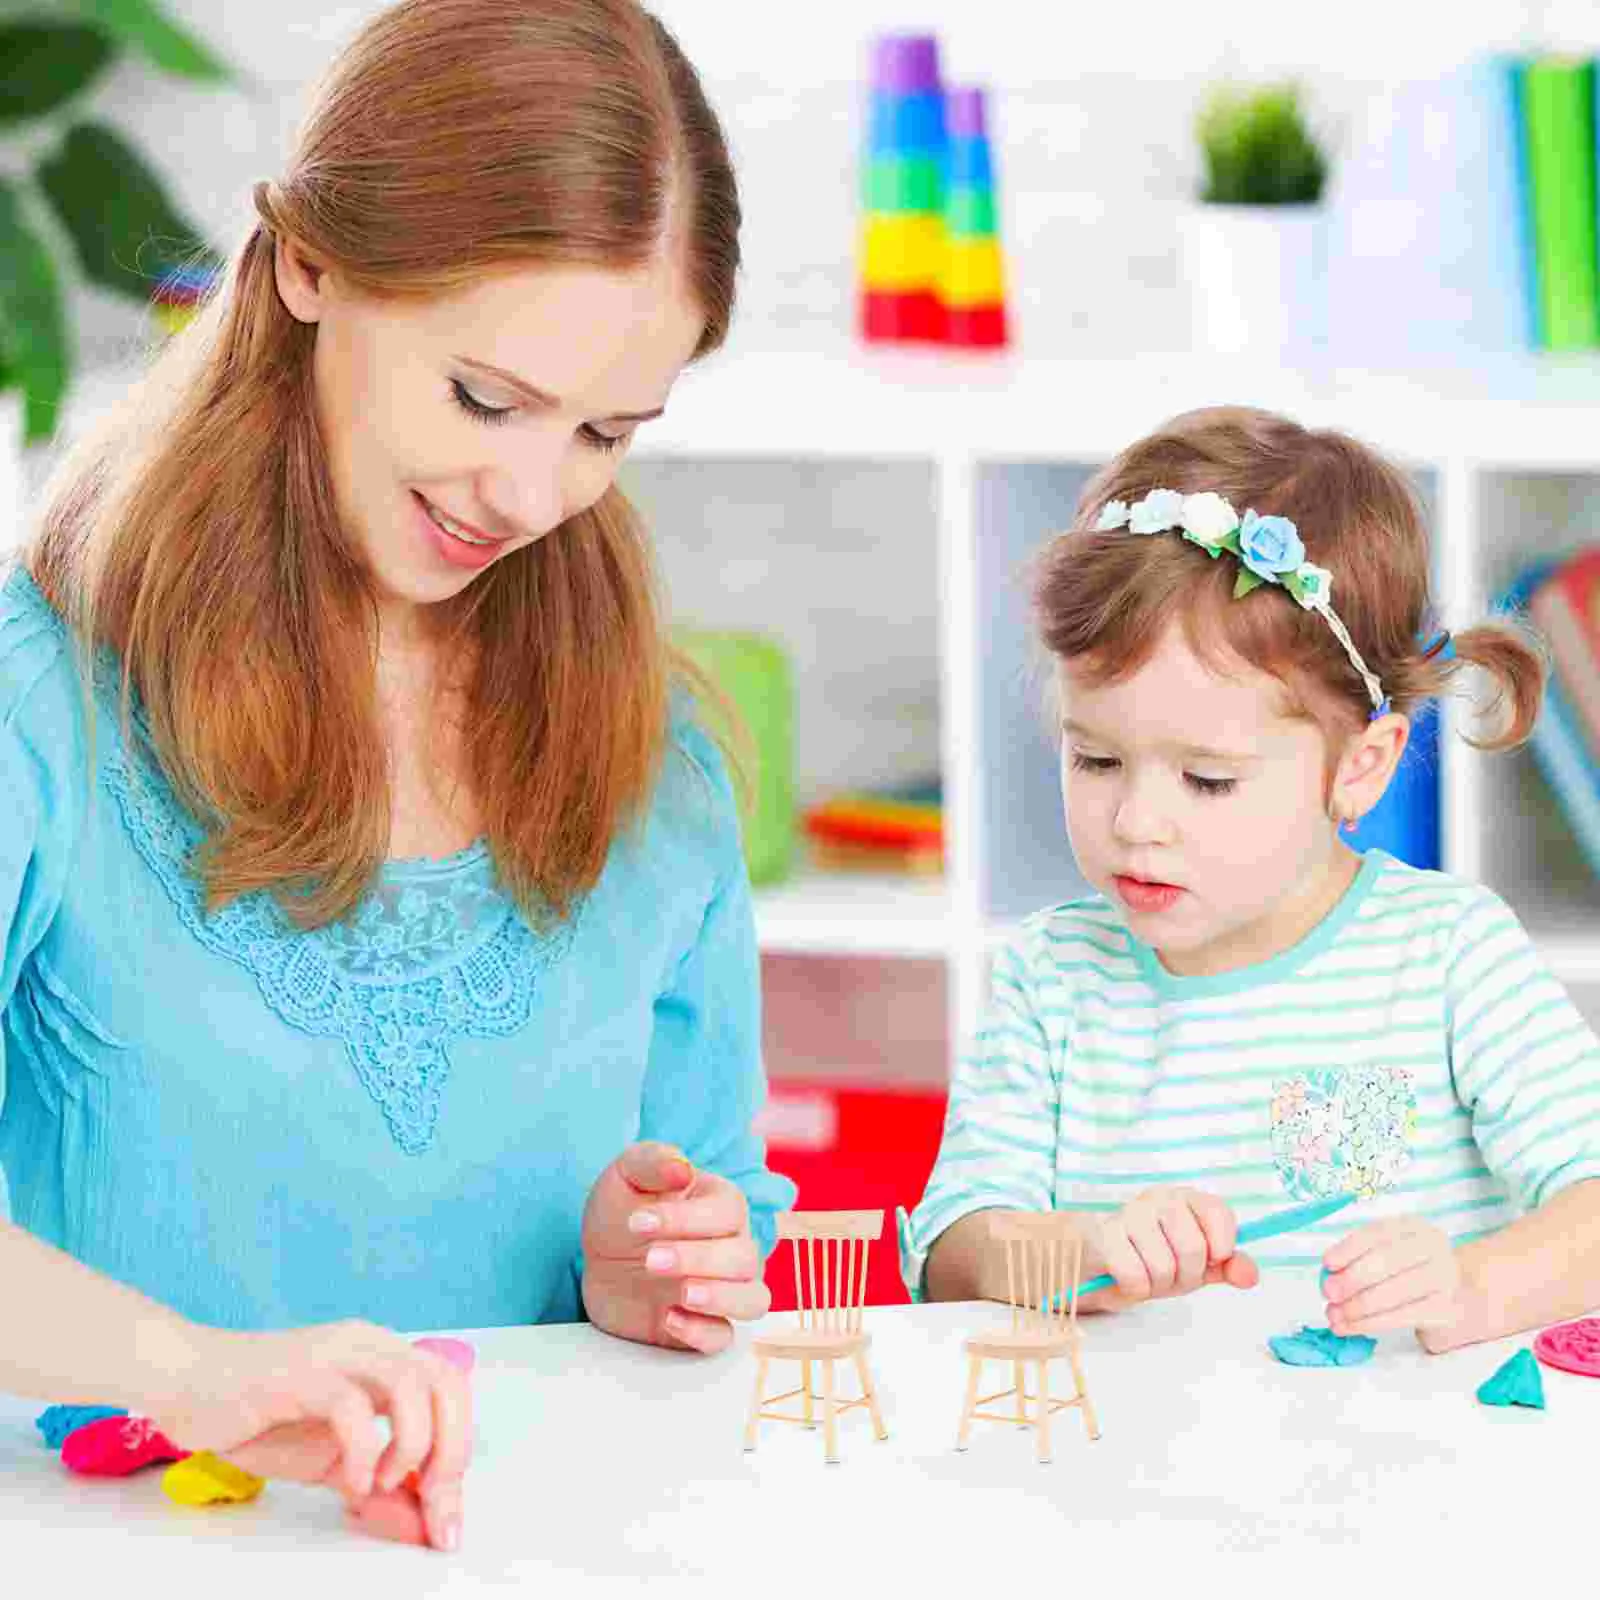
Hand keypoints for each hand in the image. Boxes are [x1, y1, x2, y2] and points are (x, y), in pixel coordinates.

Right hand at [145, 1319, 470, 1551]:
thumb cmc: (256, 1418)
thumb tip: (422, 1525)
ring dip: (415, 1444)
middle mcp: (371, 1346)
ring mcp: (338, 1355)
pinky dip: (365, 1448)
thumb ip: (377, 1486)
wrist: (183, 1385)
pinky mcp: (300, 1373)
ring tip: (384, 1484)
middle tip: (431, 1504)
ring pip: (414, 1382)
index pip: (451, 1395)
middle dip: (453, 1450)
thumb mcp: (328, 1462)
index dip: (459, 1456)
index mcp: (385, 1358)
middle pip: (448, 1383)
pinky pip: (353, 1404)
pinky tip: (352, 1481)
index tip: (446, 1520)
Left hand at [581, 1140, 769, 1353]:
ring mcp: (723, 1289)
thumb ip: (653, 1161)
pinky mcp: (704, 1325)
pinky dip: (703, 1332)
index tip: (637, 1222)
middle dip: (698, 1259)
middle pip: (744, 1258)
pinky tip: (669, 1318)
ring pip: (753, 1300)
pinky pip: (723, 1337)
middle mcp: (734, 1246)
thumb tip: (683, 1167)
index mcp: (722, 1204)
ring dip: (721, 1297)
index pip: (728, 1212)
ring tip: (681, 1293)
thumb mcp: (627, 1175)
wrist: (600, 1260)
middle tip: (649, 1259)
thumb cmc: (622, 1209)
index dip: (686, 1219)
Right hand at [1089, 1186, 1259, 1306]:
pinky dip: (1134, 1289)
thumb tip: (1250, 1275)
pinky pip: (1134, 1276)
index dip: (1221, 1245)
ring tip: (1145, 1275)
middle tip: (1170, 1274)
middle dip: (1186, 1276)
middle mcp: (1158, 1198)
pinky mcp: (1102, 1235)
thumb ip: (1226, 1267)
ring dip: (1157, 1284)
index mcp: (1185, 1199)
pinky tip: (1124, 1277)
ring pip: (1164, 1266)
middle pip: (1193, 1248)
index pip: (1218, 1212)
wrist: (1094, 1257)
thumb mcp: (1194, 1265)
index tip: (1211, 1259)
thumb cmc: (1149, 1257)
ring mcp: (1129, 1214)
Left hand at [1323, 1215, 1461, 1337]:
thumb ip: (1358, 1256)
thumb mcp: (1384, 1249)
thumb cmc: (1405, 1265)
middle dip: (1353, 1279)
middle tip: (1328, 1293)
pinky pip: (1403, 1317)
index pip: (1378, 1233)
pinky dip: (1372, 1324)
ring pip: (1396, 1293)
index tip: (1327, 1263)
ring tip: (1334, 1316)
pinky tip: (1350, 1327)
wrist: (1449, 1287)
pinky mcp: (1444, 1309)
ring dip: (1359, 1307)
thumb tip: (1329, 1275)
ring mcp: (1443, 1279)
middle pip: (1388, 1262)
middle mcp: (1432, 1247)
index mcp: (1411, 1226)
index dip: (1350, 1248)